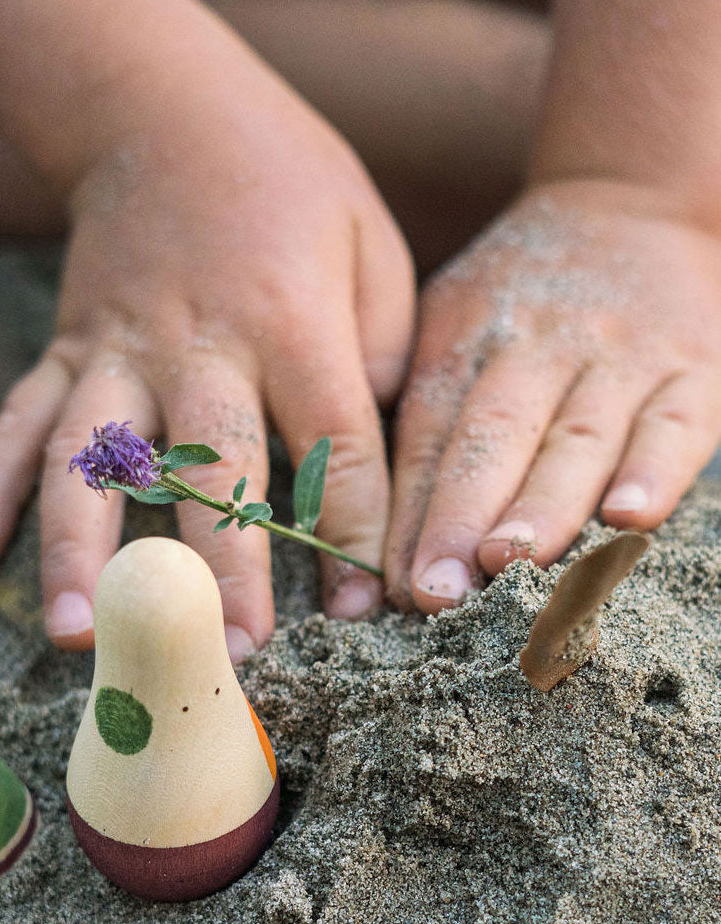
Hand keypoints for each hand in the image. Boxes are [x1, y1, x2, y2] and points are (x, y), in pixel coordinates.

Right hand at [0, 57, 413, 657]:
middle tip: (228, 659)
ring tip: (78, 639)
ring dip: (79, 553)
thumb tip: (363, 475)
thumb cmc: (290, 186)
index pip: (331, 447)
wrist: (165, 113)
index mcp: (288, 321)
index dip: (352, 535)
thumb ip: (380, 357)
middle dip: (220, 571)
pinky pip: (16, 424)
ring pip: (89, 459)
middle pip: (207, 471)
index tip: (358, 613)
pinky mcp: (63, 353)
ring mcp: (114, 351)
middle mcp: (195, 345)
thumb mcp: (373, 246)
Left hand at [385, 180, 720, 612]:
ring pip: (578, 439)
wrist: (630, 203)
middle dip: (462, 518)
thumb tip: (364, 529)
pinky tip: (628, 518)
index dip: (412, 513)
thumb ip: (415, 416)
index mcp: (463, 339)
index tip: (396, 586)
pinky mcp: (692, 370)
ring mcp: (617, 357)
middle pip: (495, 438)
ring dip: (544, 506)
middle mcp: (535, 345)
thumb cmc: (513, 301)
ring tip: (511, 562)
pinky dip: (654, 471)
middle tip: (439, 590)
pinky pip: (674, 424)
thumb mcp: (446, 327)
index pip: (431, 436)